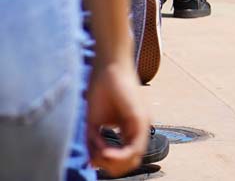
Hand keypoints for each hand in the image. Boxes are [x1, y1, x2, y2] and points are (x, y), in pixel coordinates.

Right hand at [85, 59, 148, 177]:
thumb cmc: (101, 90)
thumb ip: (96, 142)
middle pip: (130, 163)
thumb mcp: (95, 122)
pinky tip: (105, 151)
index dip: (109, 164)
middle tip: (95, 159)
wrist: (108, 67)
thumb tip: (93, 163)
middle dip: (111, 166)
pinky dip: (117, 155)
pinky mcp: (140, 119)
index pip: (125, 158)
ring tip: (98, 154)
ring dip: (112, 162)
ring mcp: (142, 124)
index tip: (93, 161)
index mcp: (129, 130)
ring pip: (133, 159)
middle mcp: (138, 129)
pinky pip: (133, 148)